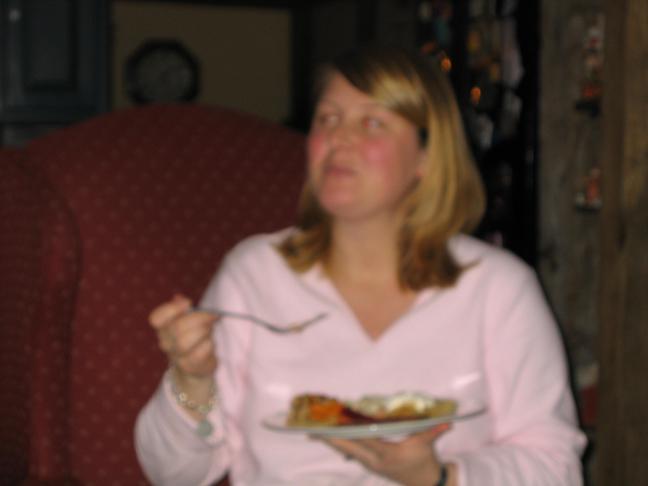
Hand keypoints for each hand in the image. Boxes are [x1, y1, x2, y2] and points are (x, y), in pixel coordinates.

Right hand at [149, 294, 217, 380]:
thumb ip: (182, 307)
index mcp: (163, 327)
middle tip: (212, 316)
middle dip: (199, 318)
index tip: (188, 302)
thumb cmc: (194, 334)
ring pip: (184, 342)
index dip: (171, 309)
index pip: (156, 318)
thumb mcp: (188, 318)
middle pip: (177, 327)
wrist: (197, 364)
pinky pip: (197, 354)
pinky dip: (207, 345)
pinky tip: (210, 343)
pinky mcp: (188, 366)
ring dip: (203, 332)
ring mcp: (176, 356)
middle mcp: (166, 342)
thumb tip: (179, 298)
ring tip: (210, 330)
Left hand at [319, 423, 451, 485]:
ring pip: (347, 451)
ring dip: (332, 441)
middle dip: (331, 438)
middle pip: (348, 447)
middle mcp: (374, 461)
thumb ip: (434, 431)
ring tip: (315, 431)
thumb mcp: (427, 444)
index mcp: (387, 454)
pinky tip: (330, 438)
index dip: (348, 433)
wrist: (424, 483)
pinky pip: (351, 453)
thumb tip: (448, 422)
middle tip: (313, 428)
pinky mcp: (369, 464)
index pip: (364, 441)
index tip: (335, 425)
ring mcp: (370, 464)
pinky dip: (340, 444)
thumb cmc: (424, 460)